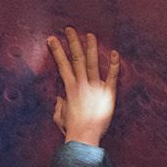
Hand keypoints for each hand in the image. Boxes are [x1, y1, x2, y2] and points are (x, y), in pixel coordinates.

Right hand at [47, 26, 120, 146]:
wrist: (85, 136)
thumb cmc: (71, 129)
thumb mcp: (59, 116)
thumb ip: (59, 106)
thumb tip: (60, 99)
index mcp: (69, 88)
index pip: (62, 64)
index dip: (57, 50)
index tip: (52, 38)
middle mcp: (82, 84)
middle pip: (76, 58)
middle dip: (72, 42)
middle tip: (70, 29)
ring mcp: (95, 88)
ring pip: (92, 62)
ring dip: (91, 47)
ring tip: (90, 35)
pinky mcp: (108, 94)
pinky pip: (112, 77)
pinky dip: (114, 65)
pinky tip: (115, 53)